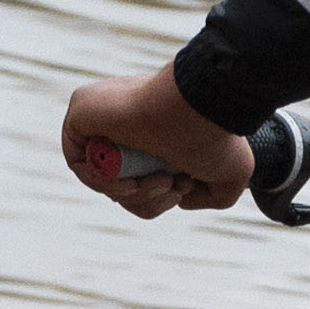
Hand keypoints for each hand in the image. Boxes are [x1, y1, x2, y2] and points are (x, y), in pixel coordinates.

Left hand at [62, 65, 250, 218]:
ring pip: (102, 178)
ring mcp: (103, 116)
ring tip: (161, 179)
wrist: (201, 108)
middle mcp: (127, 124)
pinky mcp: (81, 111)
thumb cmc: (216, 135)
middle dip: (149, 196)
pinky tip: (130, 181)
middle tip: (175, 183)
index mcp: (153, 132)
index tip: (183, 187)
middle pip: (120, 184)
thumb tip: (180, 200)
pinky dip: (103, 182)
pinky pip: (79, 164)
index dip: (158, 196)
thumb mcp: (230, 174)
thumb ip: (211, 195)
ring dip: (133, 193)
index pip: (140, 177)